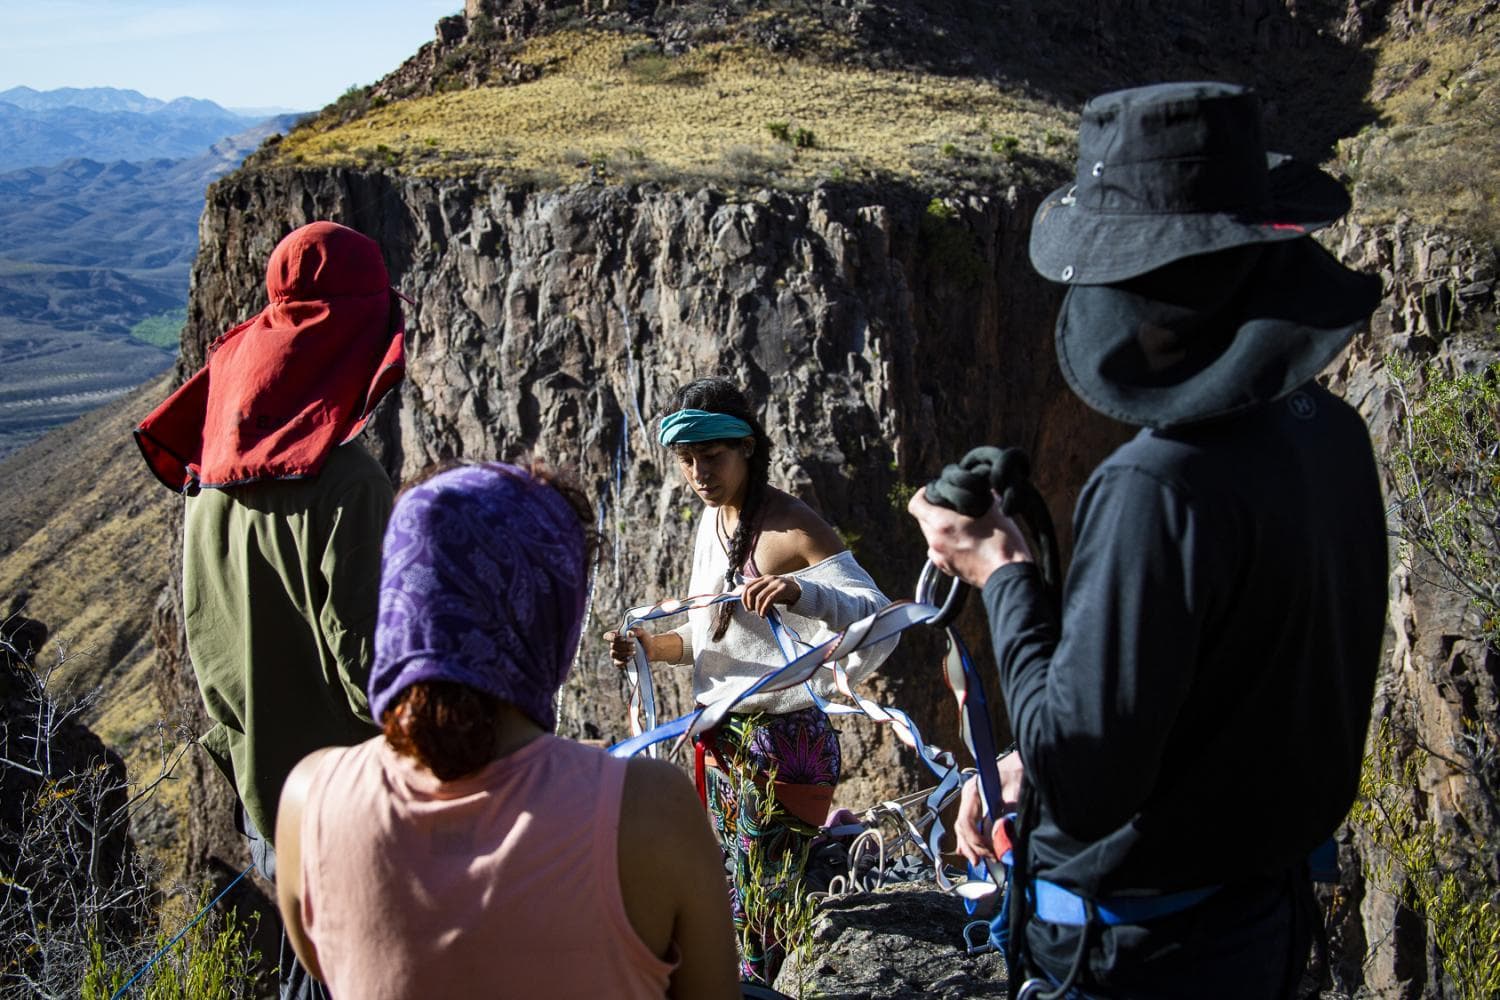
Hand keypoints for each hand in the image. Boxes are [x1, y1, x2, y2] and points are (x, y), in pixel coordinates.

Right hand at [604, 628, 650, 669]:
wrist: (651, 649)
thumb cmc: (645, 639)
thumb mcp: (642, 632)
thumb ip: (636, 631)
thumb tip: (628, 634)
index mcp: (618, 636)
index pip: (607, 636)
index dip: (611, 637)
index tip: (621, 637)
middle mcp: (615, 645)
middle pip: (612, 646)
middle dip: (623, 646)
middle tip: (633, 645)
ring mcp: (617, 654)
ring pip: (613, 654)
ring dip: (624, 653)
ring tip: (634, 652)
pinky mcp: (621, 662)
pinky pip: (616, 664)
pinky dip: (622, 661)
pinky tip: (630, 659)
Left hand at [739, 574, 801, 616]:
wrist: (799, 591)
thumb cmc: (782, 594)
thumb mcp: (768, 591)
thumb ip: (758, 592)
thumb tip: (743, 599)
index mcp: (763, 578)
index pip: (747, 587)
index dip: (744, 599)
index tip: (747, 608)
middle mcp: (768, 578)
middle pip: (751, 592)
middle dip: (749, 604)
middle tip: (753, 612)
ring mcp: (776, 583)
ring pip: (760, 597)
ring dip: (758, 609)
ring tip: (761, 615)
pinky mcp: (783, 589)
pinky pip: (769, 600)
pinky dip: (764, 609)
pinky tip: (764, 614)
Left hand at [906, 489, 1031, 587]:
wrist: (1009, 575)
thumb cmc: (1003, 543)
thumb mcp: (994, 510)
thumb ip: (982, 494)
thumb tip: (981, 486)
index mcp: (942, 523)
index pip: (915, 504)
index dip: (922, 494)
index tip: (933, 492)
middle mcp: (935, 541)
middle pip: (922, 520)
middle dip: (932, 511)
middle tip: (950, 507)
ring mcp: (939, 557)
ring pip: (930, 536)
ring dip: (939, 529)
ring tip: (959, 526)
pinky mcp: (946, 569)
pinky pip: (938, 551)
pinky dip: (945, 544)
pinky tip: (963, 542)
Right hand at [955, 750, 1024, 865]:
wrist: (1026, 759)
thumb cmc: (1020, 772)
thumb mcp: (1015, 796)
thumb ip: (1005, 819)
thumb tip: (997, 842)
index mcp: (973, 791)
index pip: (966, 822)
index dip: (976, 842)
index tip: (989, 854)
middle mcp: (968, 796)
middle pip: (962, 827)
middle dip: (972, 848)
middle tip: (983, 862)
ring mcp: (972, 800)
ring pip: (963, 828)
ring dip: (970, 846)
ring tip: (979, 862)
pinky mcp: (979, 804)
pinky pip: (970, 824)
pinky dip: (972, 839)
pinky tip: (974, 851)